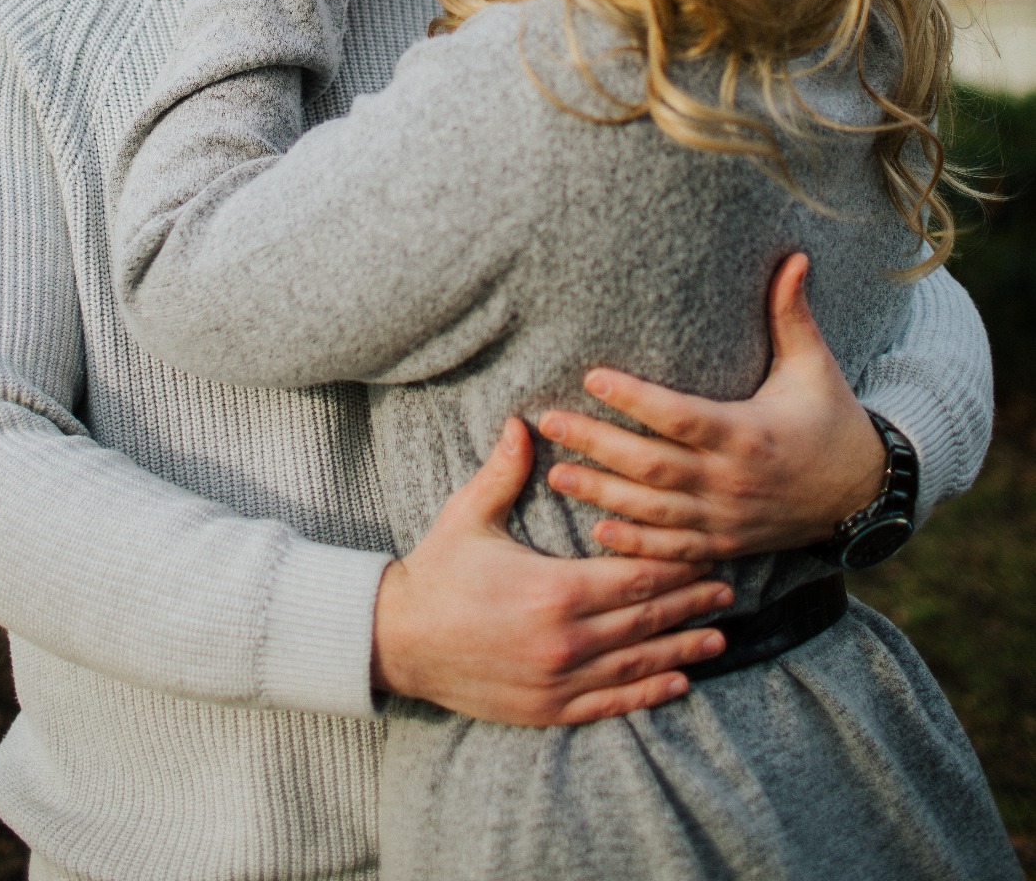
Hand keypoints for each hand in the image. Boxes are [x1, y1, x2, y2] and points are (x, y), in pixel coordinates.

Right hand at [371, 418, 732, 725]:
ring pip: (637, 664)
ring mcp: (560, 679)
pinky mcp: (549, 708)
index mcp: (554, 588)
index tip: (706, 554)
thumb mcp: (469, 515)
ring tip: (718, 638)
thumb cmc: (438, 572)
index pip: (634, 576)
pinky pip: (611, 703)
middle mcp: (566, 639)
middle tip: (727, 591)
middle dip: (690, 604)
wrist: (400, 640)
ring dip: (682, 650)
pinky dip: (649, 694)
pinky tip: (679, 684)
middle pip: (646, 619)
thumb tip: (523, 421)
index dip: (676, 567)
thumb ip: (503, 471)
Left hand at [542, 254, 887, 561]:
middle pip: (653, 465)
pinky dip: (636, 543)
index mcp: (748, 433)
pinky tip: (596, 528)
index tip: (591, 376)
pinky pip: (673, 549)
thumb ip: (792, 315)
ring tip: (555, 474)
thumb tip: (794, 256)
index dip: (635, 399)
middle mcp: (732, 481)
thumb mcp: (813, 366)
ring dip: (602, 493)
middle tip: (549, 421)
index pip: (680, 417)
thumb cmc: (829, 418)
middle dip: (597, 444)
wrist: (862, 494)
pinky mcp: (724, 544)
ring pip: (653, 511)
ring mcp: (726, 518)